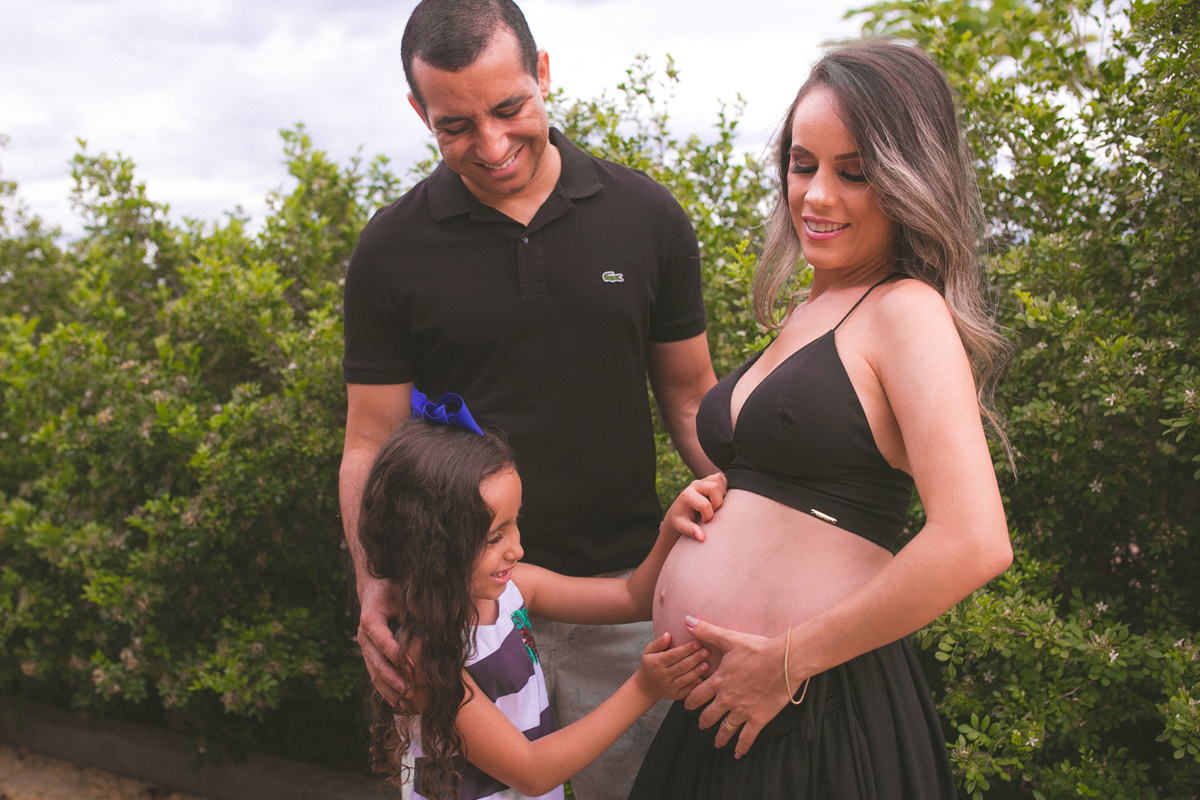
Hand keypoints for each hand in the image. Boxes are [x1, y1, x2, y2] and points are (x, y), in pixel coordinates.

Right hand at [357, 577, 406, 703]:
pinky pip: (374, 674)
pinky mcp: (369, 653)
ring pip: (373, 671)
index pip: (383, 642)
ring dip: (387, 688)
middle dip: (392, 678)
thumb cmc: (391, 589)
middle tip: (407, 691)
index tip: (413, 668)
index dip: (397, 656)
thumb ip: (415, 609)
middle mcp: (363, 636)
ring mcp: (364, 646)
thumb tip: (435, 623)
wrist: (372, 589)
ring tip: (403, 702)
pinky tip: (396, 701)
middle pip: (375, 661)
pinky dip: (384, 688)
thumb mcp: (403, 595)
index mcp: (371, 620)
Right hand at [635, 632, 708, 700]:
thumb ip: (658, 643)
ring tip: (707, 664)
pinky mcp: (675, 695)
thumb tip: (668, 635)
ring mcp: (669, 687)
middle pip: (681, 667)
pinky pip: (686, 691)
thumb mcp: (648, 651)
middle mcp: (663, 676)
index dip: (686, 649)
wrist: (646, 687)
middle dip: (695, 659)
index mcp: (656, 663)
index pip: (673, 655)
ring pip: (685, 679)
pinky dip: (695, 685)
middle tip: (706, 651)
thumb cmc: (650, 665)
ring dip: (697, 672)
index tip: (697, 643)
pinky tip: (702, 678)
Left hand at [662, 472, 727, 541]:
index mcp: (687, 495)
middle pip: (714, 487)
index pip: (704, 504)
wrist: (679, 510)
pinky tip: (719, 497)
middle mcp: (695, 485)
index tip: (704, 520)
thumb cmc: (681, 518)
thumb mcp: (681, 526)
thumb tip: (701, 537)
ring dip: (722, 493)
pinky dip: (724, 487)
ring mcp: (702, 480)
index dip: (708, 515)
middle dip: (718, 502)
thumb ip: (690, 531)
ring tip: (715, 504)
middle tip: (713, 511)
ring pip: (719, 479)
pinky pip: (722, 477)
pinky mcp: (710, 479)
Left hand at [683, 616, 790, 757]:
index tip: (687, 706)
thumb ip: (707, 631)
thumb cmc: (758, 648)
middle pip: (709, 716)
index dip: (690, 702)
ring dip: (720, 737)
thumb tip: (687, 620)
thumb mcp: (730, 638)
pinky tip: (738, 754)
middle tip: (701, 725)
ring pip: (725, 729)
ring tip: (717, 742)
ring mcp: (742, 711)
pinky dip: (741, 747)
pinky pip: (747, 738)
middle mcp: (727, 699)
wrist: (784, 660)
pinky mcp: (758, 719)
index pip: (696, 695)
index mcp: (719, 680)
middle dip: (703, 721)